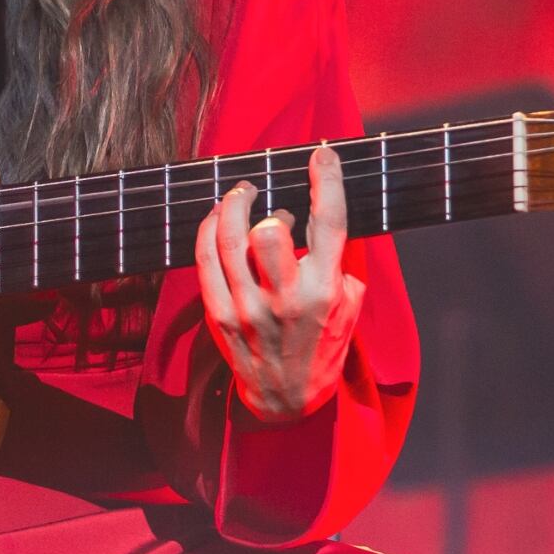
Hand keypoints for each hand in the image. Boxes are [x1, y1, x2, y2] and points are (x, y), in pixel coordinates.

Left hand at [195, 143, 366, 423]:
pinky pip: (204, 261)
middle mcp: (286, 298)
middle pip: (268, 233)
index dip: (327, 180)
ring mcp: (248, 308)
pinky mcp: (219, 315)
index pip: (329, 223)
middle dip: (264, 205)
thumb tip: (317, 222)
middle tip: (262, 195)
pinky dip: (208, 230)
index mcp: (325, 290)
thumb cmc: (321, 346)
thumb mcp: (349, 307)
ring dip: (232, 206)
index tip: (323, 153)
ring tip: (238, 194)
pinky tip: (217, 219)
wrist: (286, 401)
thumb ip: (338, 265)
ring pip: (229, 241)